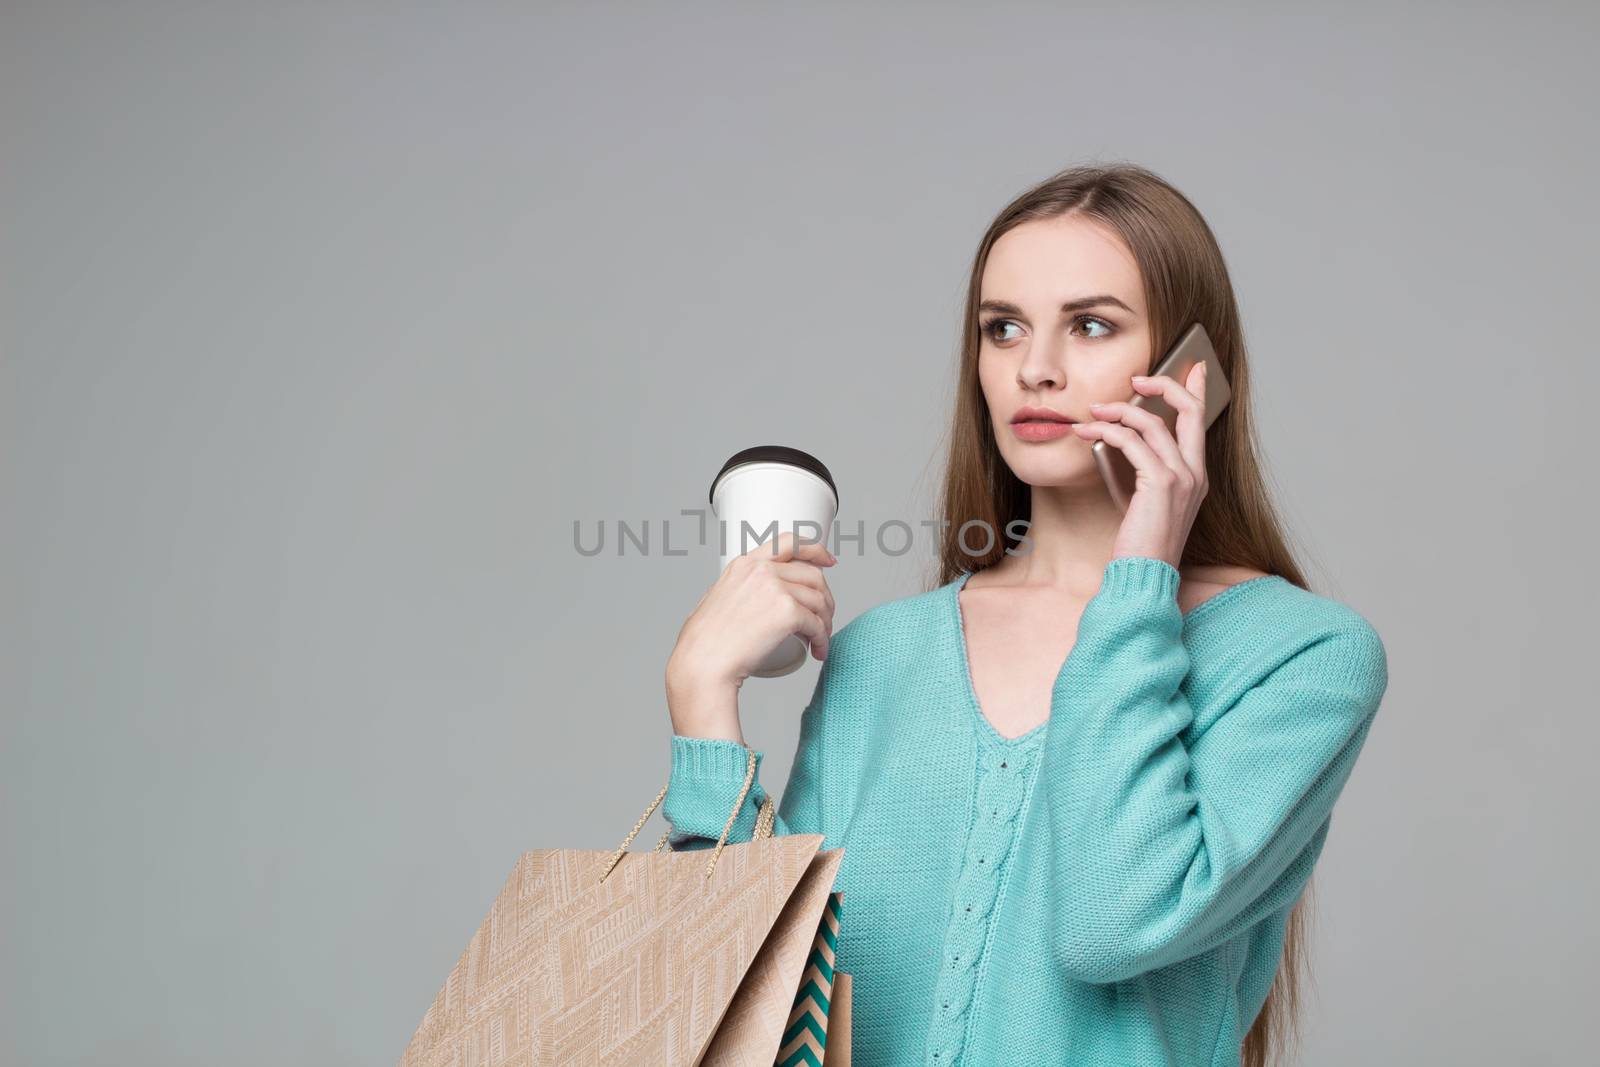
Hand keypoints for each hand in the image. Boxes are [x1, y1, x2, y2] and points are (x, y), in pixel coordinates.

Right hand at [666, 530, 836, 738]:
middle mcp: (761, 570)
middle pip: (812, 574)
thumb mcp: (718, 598)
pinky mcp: (786, 612)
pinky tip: (818, 649)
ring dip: (826, 622)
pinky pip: (817, 624)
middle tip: (825, 618)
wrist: (703, 662)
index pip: (788, 542)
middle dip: (825, 597)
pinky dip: (822, 638)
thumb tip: (760, 599)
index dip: (815, 549)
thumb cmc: (706, 641)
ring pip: (819, 600)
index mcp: (744, 563)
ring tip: (820, 640)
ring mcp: (775, 588)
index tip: (828, 561)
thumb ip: (740, 589)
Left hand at [1068, 362, 1209, 569]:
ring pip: (1152, 424)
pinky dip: (1107, 431)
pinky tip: (1088, 432)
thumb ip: (1141, 470)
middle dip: (1164, 385)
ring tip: (1093, 412)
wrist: (1144, 575)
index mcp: (1197, 476)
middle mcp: (1196, 473)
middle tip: (1137, 379)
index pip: (1201, 423)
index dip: (1197, 390)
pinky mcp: (1162, 484)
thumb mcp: (1143, 500)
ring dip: (1118, 411)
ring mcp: (1182, 478)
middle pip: (1189, 410)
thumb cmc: (1139, 543)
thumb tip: (1117, 439)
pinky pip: (1133, 442)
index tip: (1191, 366)